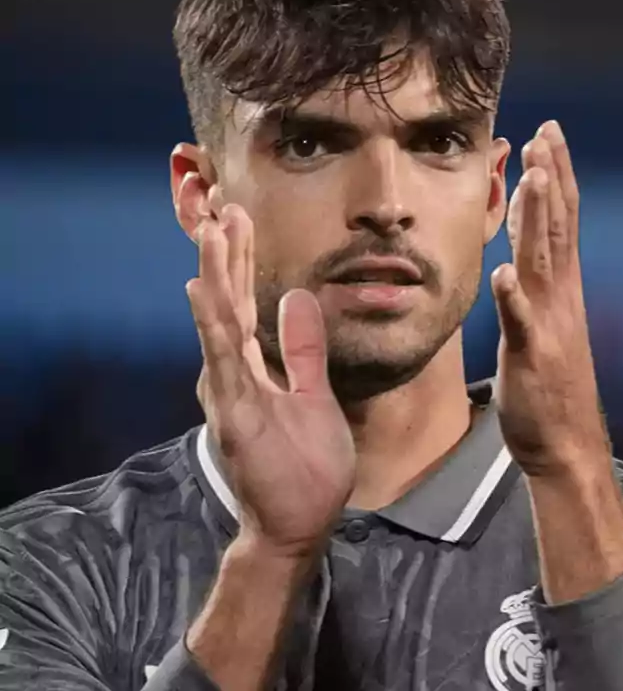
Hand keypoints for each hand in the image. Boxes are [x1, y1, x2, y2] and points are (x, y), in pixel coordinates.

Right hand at [187, 204, 354, 557]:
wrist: (299, 525)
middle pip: (228, 304)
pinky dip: (213, 327)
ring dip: (215, 277)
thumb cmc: (304, 467)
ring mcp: (230, 395)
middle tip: (222, 204)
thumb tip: (297, 297)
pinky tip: (203, 293)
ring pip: (220, 324)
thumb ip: (303, 349)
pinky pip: (225, 364)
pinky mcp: (236, 417)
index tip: (240, 217)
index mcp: (253, 369)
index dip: (240, 261)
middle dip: (225, 256)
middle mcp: (233, 376)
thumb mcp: (312, 393)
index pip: (244, 304)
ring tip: (211, 232)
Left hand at [491, 121, 607, 475]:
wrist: (567, 445)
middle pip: (558, 227)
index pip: (560, 220)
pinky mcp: (532, 356)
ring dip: (539, 219)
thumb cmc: (549, 387)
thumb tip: (517, 249)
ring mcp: (549, 325)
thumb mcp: (540, 324)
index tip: (547, 135)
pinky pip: (521, 324)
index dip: (555, 175)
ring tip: (534, 177)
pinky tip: (504, 274)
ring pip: (544, 262)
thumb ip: (532, 285)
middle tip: (545, 133)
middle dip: (552, 178)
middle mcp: (560, 297)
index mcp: (561, 288)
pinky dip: (514, 298)